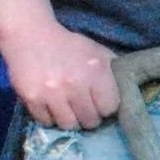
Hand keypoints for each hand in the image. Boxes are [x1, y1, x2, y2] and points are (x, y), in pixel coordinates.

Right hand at [1, 17, 120, 128]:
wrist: (30, 34)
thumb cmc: (67, 45)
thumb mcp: (96, 51)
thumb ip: (113, 72)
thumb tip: (128, 93)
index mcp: (95, 70)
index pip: (109, 108)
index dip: (105, 107)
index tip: (99, 103)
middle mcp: (75, 83)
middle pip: (90, 121)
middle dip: (88, 116)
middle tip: (83, 108)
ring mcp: (52, 93)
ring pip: (68, 125)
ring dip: (69, 119)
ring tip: (67, 108)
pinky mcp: (32, 98)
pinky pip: (46, 122)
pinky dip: (50, 117)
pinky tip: (50, 104)